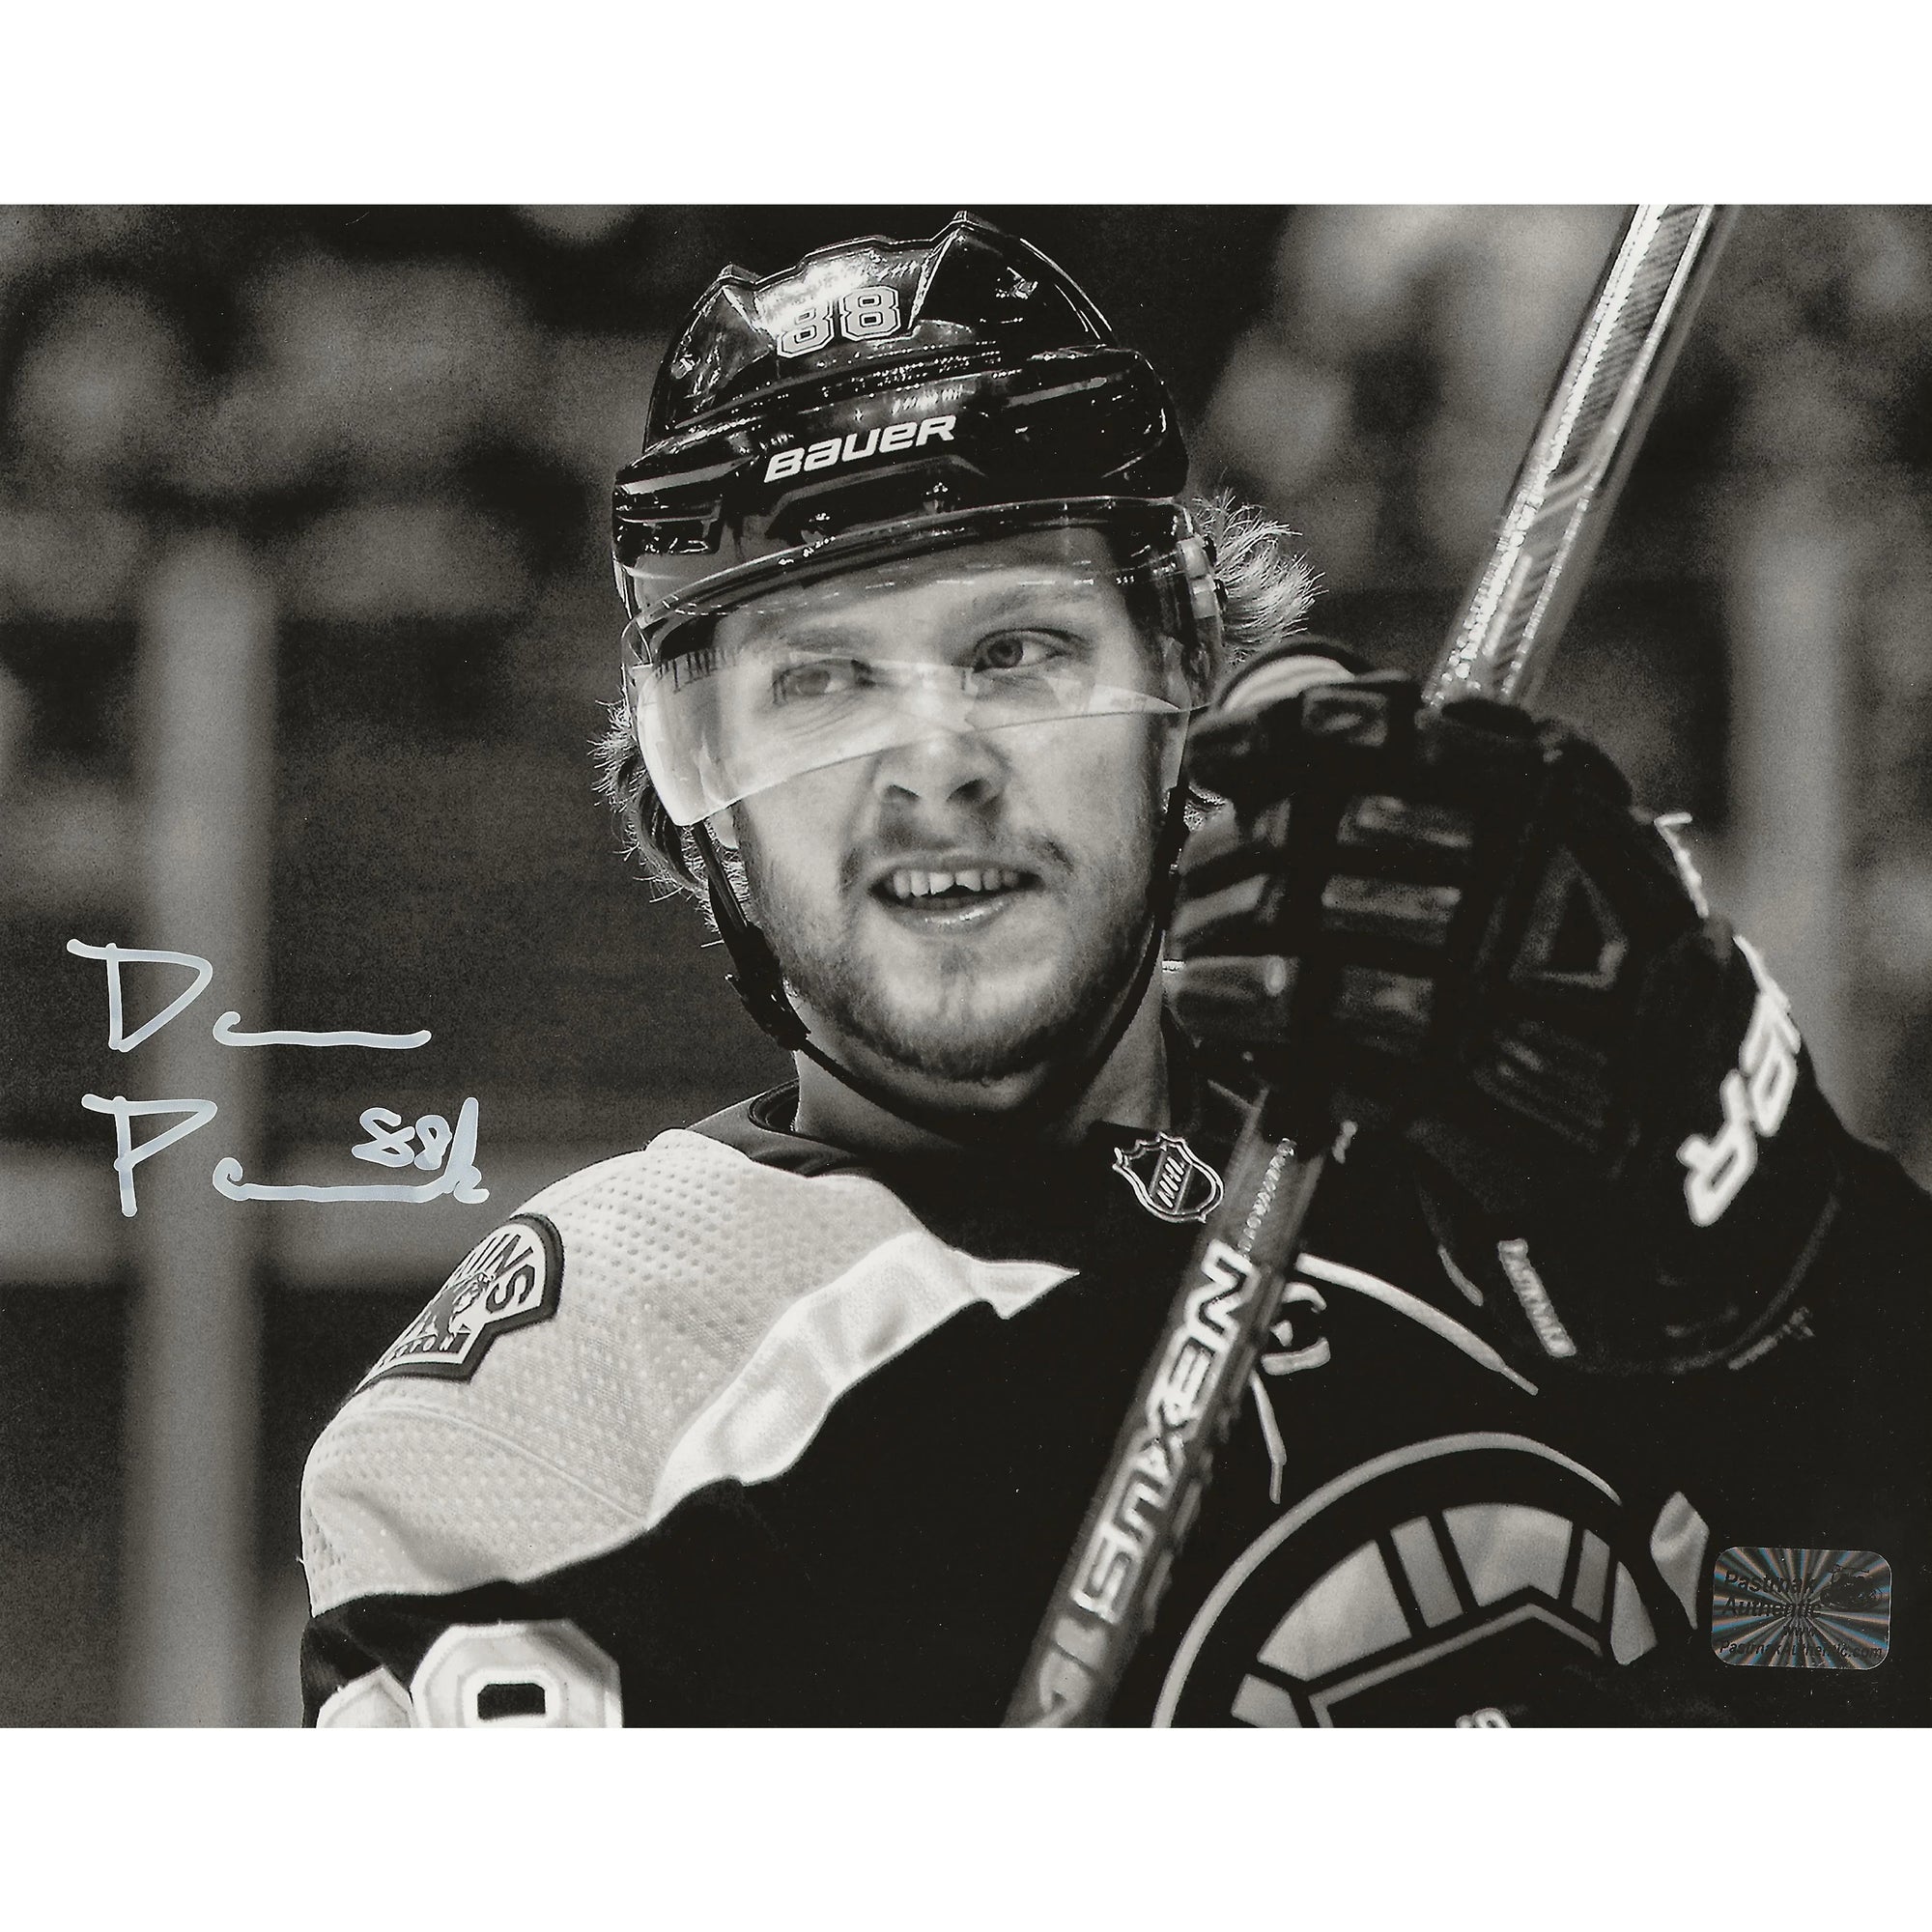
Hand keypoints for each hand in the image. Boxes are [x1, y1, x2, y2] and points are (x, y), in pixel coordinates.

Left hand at [1168, 657, 1841, 1373]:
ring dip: (1216, 927)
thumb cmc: (1573, 957)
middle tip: (1200, 872)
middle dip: (1232, 848)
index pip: (1380, 728)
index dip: (1274, 736)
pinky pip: (1303, 1013)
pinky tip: (1200, 1001)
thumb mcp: (1551, 833)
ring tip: (1193, 943)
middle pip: (1317, 826)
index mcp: (1546, 782)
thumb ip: (1440, 774)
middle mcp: (1520, 857)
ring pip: (1298, 916)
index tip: (1212, 753)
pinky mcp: (1449, 1060)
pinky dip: (1229, 1003)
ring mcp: (1488, 961)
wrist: (1664, 1114)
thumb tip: (1281, 712)